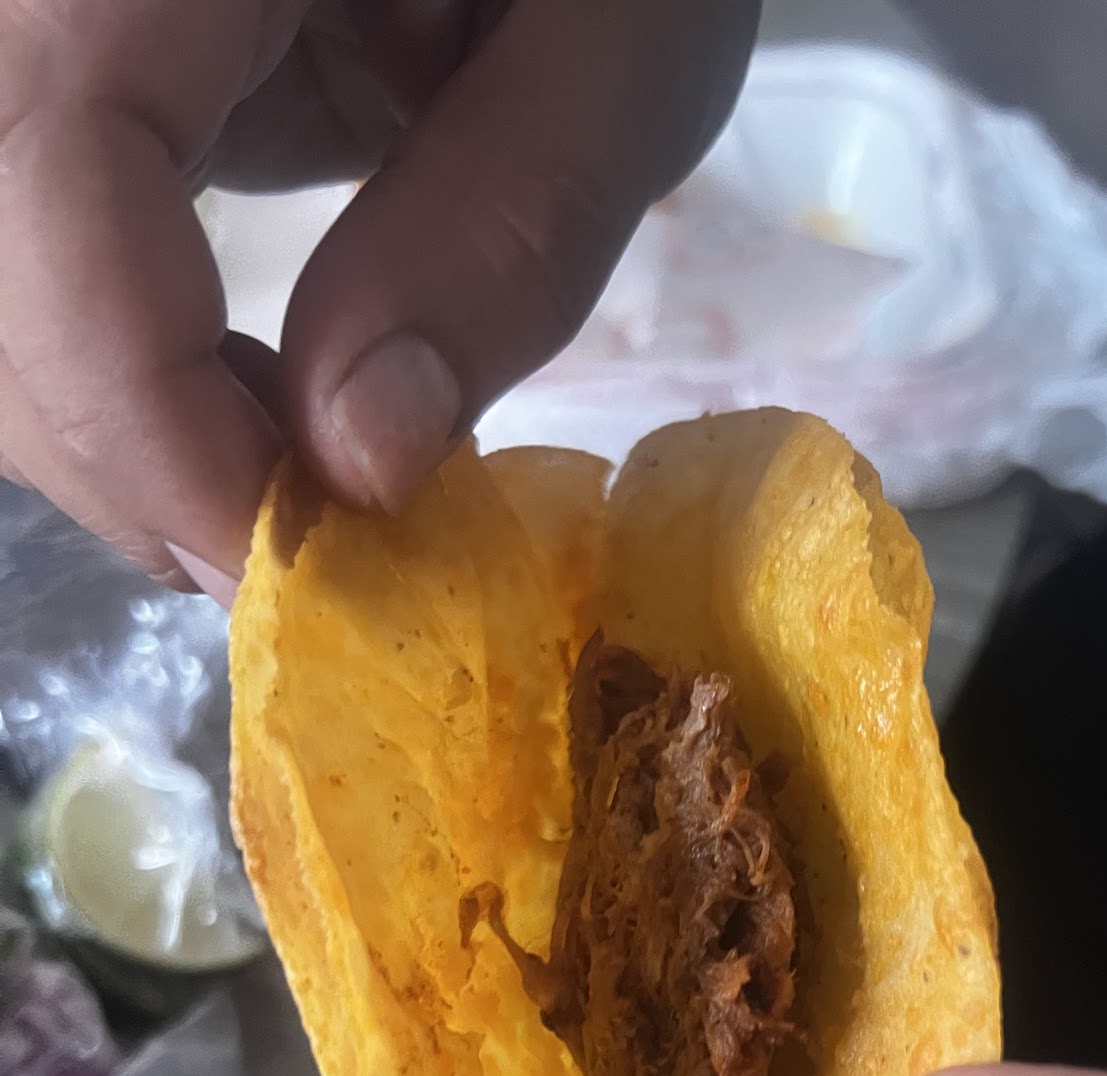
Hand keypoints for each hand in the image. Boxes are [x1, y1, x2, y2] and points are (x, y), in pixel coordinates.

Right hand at [0, 0, 754, 594]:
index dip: (139, 418)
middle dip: (125, 447)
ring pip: (4, 274)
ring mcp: (64, 19)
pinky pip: (51, 237)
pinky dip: (140, 355)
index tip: (290, 569)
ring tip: (296, 476)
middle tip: (302, 556)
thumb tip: (359, 460)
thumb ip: (506, 226)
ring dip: (124, 415)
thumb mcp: (625, 34)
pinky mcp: (94, 58)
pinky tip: (265, 389)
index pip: (44, 177)